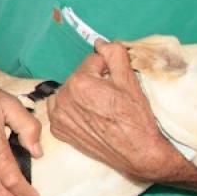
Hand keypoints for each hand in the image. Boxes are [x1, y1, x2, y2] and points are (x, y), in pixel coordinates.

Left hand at [48, 41, 186, 181]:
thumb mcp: (129, 80)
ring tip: (100, 107)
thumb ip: (114, 55)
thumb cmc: (136, 117)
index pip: (92, 61)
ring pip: (69, 92)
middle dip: (93, 81)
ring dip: (81, 94)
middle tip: (110, 96)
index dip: (107, 68)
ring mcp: (58, 116)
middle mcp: (63, 98)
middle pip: (79, 76)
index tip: (116, 81)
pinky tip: (89, 116)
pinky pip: (61, 110)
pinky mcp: (58, 131)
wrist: (138, 153)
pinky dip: (72, 109)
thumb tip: (100, 42)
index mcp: (79, 82)